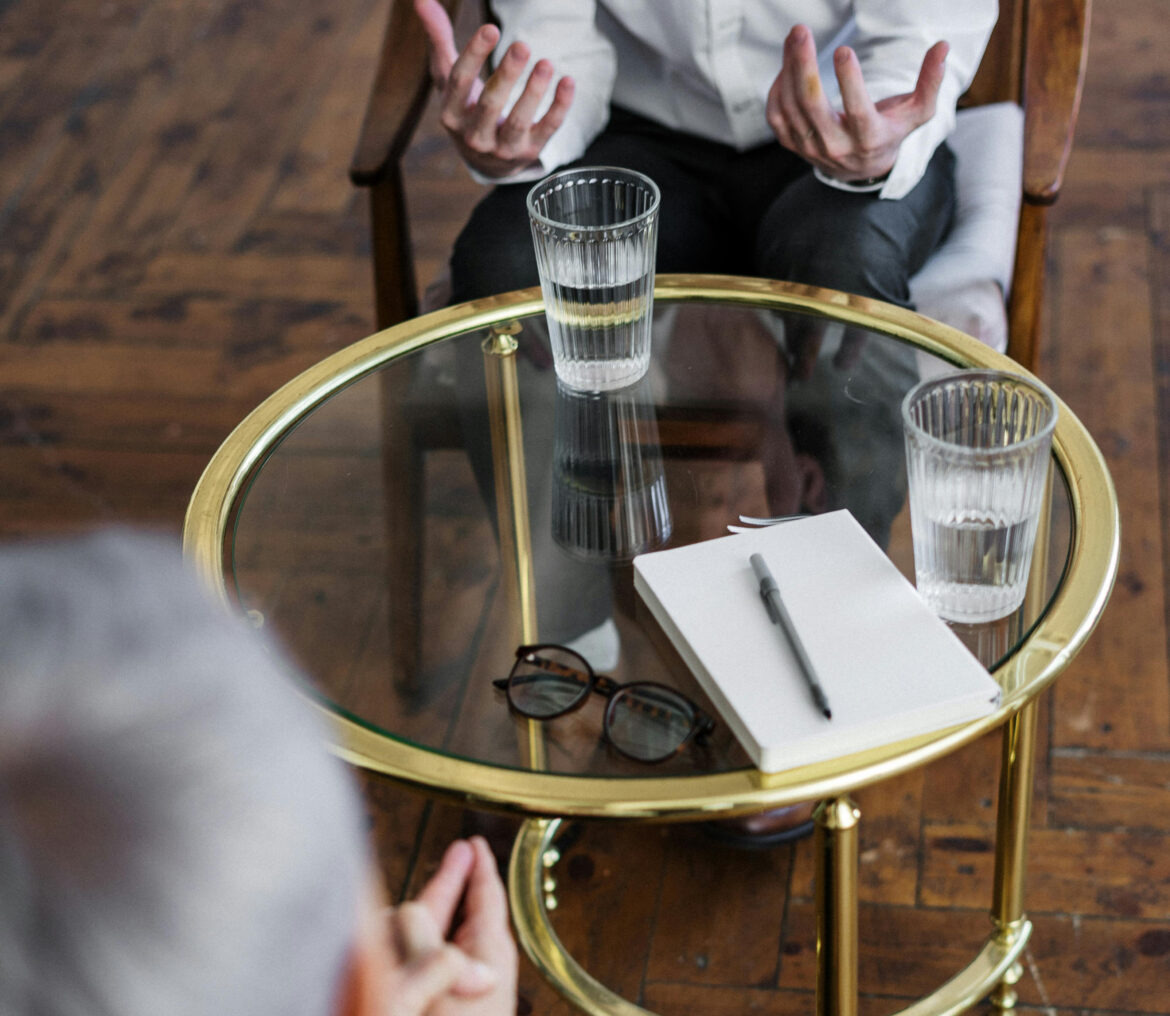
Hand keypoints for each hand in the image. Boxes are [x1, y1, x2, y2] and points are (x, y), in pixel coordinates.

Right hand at [409, 836, 518, 1015]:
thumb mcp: (433, 972)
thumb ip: (416, 931)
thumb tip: (398, 910)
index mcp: (489, 949)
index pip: (487, 893)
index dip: (478, 864)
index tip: (476, 843)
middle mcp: (481, 966)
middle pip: (463, 910)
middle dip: (456, 880)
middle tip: (462, 850)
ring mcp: (465, 987)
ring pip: (437, 938)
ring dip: (428, 916)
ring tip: (429, 893)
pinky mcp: (443, 1002)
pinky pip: (429, 963)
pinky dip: (416, 947)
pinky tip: (398, 942)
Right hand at [415, 0, 574, 177]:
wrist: (486, 161)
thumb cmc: (465, 107)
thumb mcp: (448, 78)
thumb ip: (438, 39)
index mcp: (451, 114)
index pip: (459, 82)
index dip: (474, 54)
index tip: (491, 29)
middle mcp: (474, 136)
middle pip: (490, 104)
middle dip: (507, 75)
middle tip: (522, 44)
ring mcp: (503, 149)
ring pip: (519, 121)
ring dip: (534, 92)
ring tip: (546, 62)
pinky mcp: (529, 152)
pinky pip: (547, 130)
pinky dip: (559, 107)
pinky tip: (568, 82)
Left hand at [766, 24, 947, 183]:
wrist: (860, 170)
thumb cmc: (890, 132)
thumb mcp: (917, 113)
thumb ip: (930, 82)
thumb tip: (943, 47)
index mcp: (869, 138)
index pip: (857, 111)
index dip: (849, 82)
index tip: (843, 50)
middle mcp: (836, 146)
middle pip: (813, 106)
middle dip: (804, 65)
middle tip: (801, 31)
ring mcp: (811, 148)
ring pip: (792, 107)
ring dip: (789, 68)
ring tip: (795, 37)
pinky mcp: (793, 145)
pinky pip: (777, 116)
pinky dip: (778, 89)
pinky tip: (787, 65)